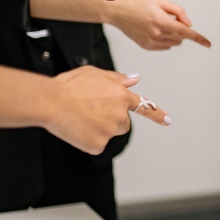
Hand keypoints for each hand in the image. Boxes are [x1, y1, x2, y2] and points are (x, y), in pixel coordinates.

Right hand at [46, 66, 170, 154]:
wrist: (50, 102)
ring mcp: (110, 130)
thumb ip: (117, 78)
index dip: (157, 114)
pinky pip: (96, 145)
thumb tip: (135, 78)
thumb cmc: (68, 86)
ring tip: (80, 117)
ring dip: (99, 129)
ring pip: (109, 134)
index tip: (168, 121)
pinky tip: (76, 129)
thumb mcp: (94, 73)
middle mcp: (120, 114)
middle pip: (123, 124)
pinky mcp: (99, 144)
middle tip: (90, 112)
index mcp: (121, 95)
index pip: (144, 106)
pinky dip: (87, 141)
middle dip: (112, 120)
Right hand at [104, 0, 210, 49]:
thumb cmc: (139, 4)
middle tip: (168, 17)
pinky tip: (155, 29)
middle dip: (180, 28)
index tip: (208, 44)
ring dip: (174, 34)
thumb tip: (189, 24)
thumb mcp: (161, 1)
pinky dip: (166, 39)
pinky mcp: (147, 46)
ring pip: (174, 42)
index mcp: (162, 21)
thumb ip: (178, 12)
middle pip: (181, 37)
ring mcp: (151, 42)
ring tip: (159, 22)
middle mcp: (157, 34)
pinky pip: (165, 46)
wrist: (118, 12)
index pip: (186, 33)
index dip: (199, 38)